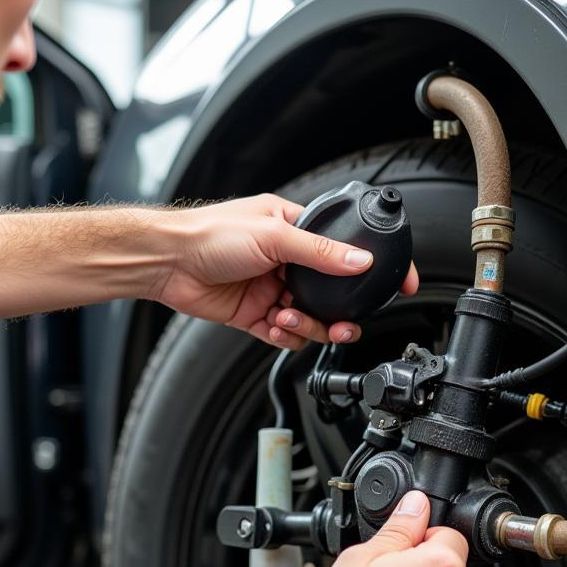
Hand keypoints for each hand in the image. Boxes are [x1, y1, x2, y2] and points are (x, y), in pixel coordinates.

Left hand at [157, 194, 419, 348]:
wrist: (168, 262)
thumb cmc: (209, 234)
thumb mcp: (273, 235)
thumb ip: (321, 251)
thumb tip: (361, 260)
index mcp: (296, 230)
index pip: (346, 248)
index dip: (373, 267)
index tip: (399, 283)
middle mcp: (287, 260)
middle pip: (331, 294)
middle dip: (338, 313)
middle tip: (342, 324)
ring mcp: (271, 289)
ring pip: (309, 317)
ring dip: (307, 325)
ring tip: (289, 318)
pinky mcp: (254, 314)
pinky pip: (283, 334)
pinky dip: (284, 336)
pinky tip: (274, 327)